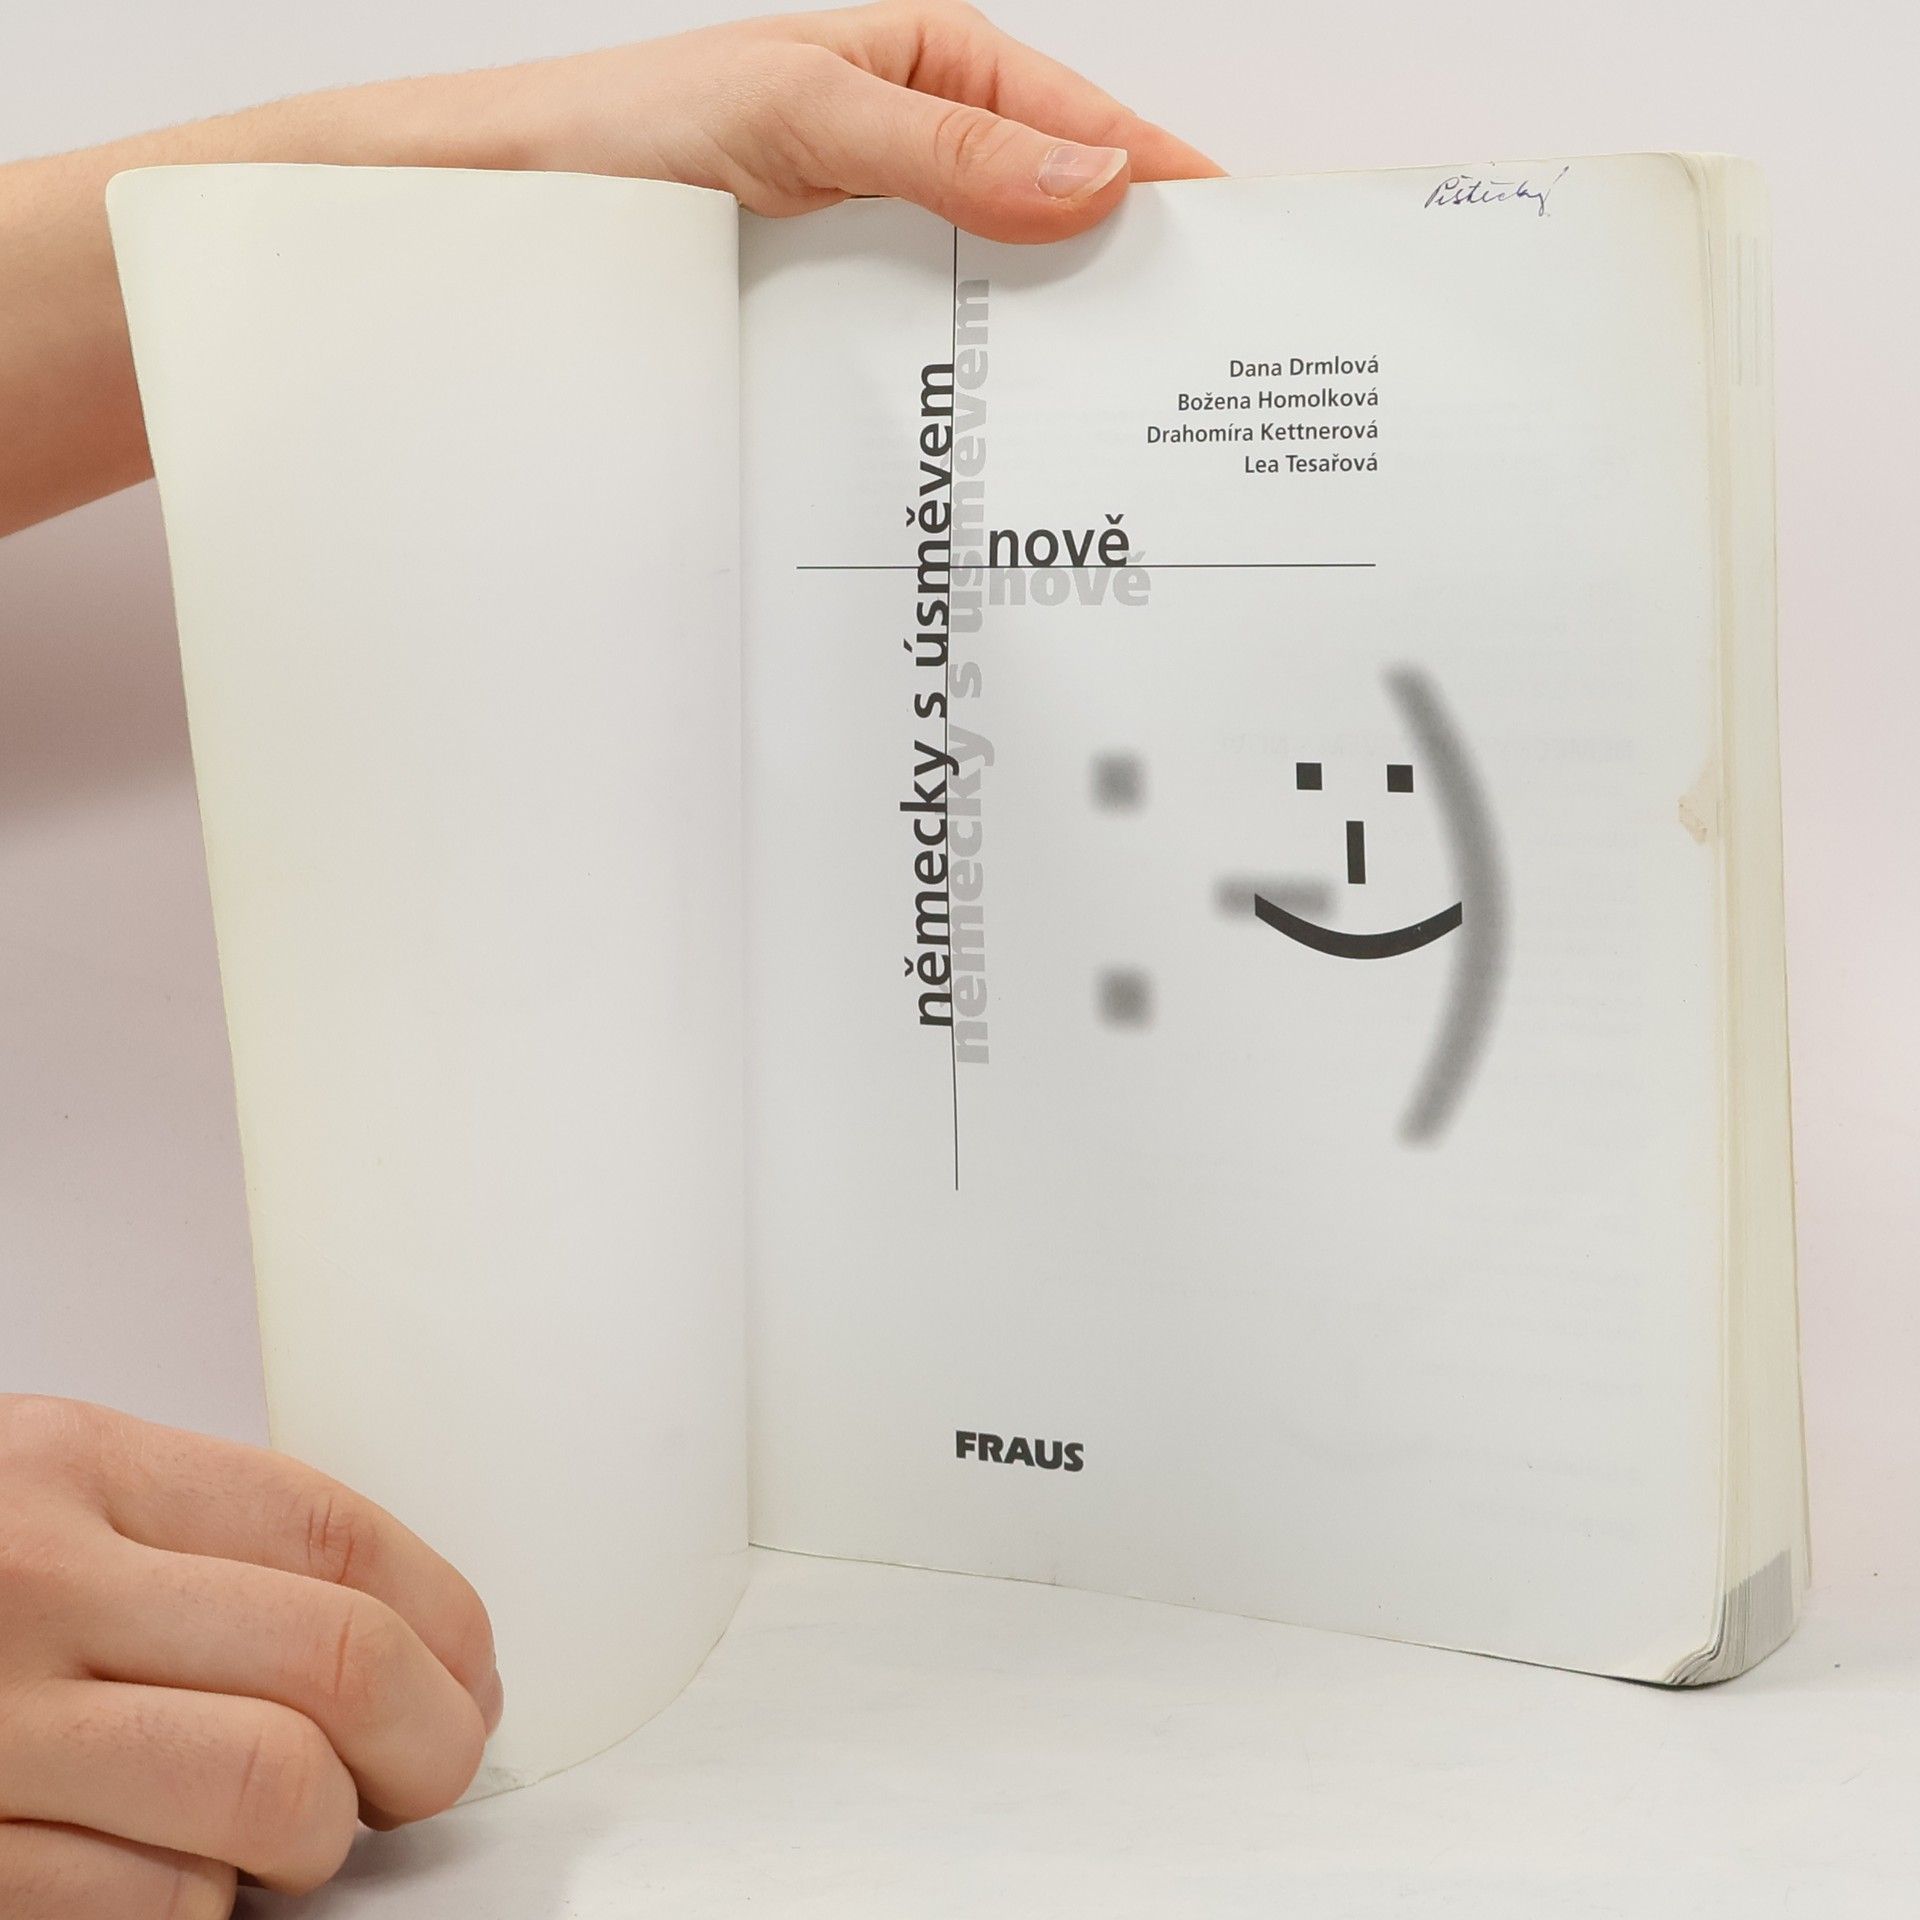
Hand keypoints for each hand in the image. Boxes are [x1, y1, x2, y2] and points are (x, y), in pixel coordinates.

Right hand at [0, 1396, 500, 1915]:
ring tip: (306, 1834)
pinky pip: (155, 1904)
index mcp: (69, 1468)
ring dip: (324, 1835)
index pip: (338, 1532)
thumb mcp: (33, 1498)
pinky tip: (182, 1880)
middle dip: (436, 1736)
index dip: (448, 1616)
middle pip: (339, 1659)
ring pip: (270, 1791)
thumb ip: (187, 1541)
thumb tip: (393, 1628)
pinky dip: (203, 1908)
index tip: (473, 1674)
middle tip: (434, 1771)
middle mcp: (28, 1585)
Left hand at [2, 1, 1218, 532]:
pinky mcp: (800, 358)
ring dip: (1042, 386)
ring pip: (982, 326)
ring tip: (1119, 458)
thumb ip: (935, 138)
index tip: (1242, 259)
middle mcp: (887, 180)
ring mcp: (845, 276)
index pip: (1074, 126)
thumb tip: (1094, 173)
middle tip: (1200, 391)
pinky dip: (958, 430)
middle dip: (1120, 302)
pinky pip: (908, 388)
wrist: (429, 250)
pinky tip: (989, 479)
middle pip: (1047, 237)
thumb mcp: (783, 113)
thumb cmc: (579, 153)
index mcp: (905, 83)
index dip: (1159, 187)